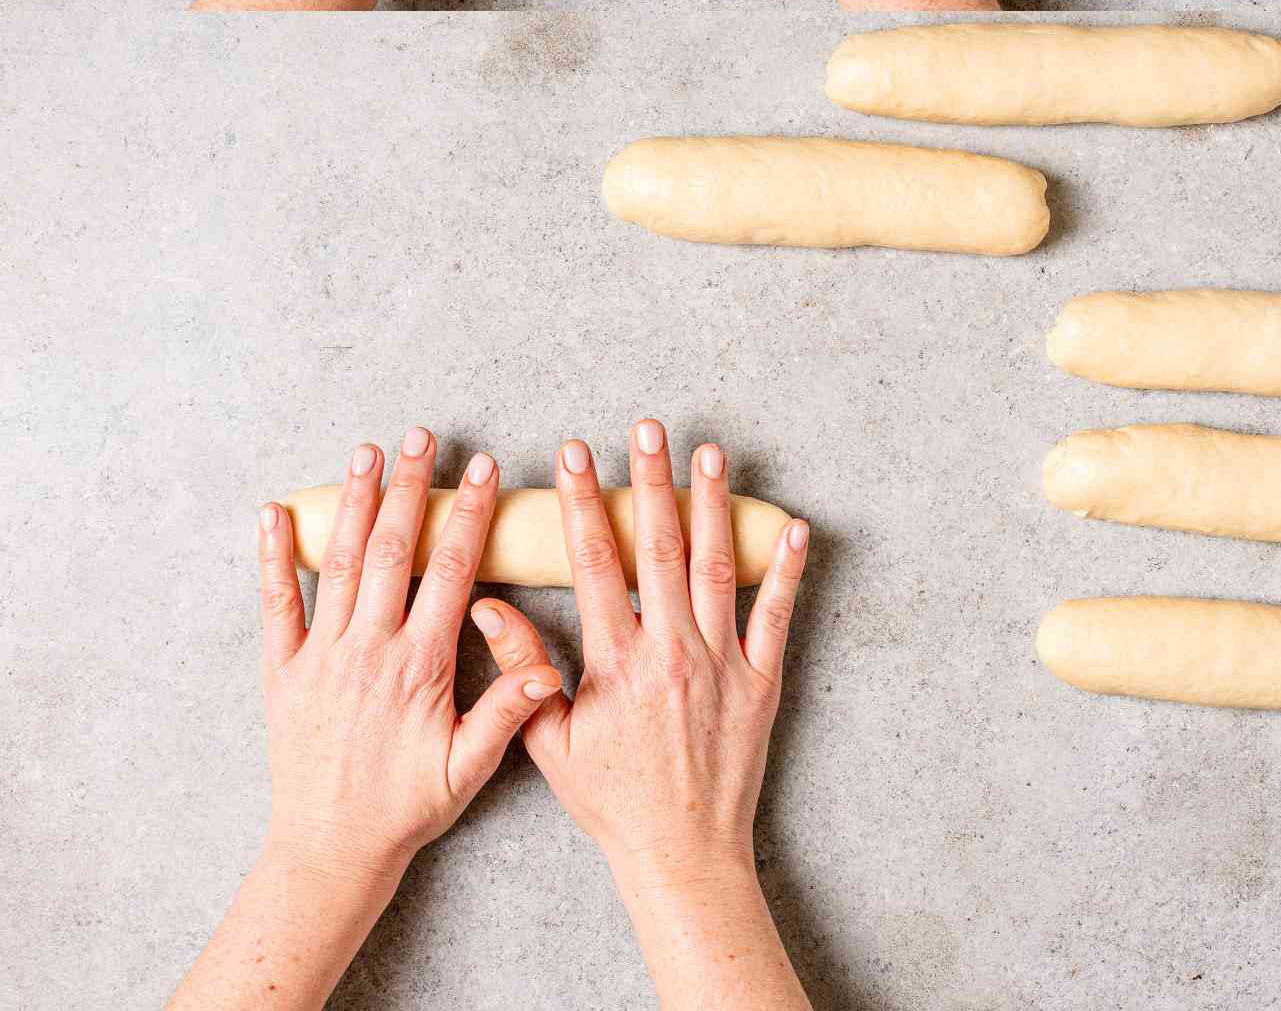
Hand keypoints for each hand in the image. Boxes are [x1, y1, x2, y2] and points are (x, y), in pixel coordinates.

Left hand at [257, 427, 560, 880]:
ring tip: (367, 452)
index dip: (469, 514)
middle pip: (394, 549)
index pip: (452, 571)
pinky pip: (276, 604)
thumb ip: (507, 714)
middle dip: (409, 486)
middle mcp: (369, 650)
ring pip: (341, 563)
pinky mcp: (283, 671)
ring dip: (355, 502)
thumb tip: (546, 669)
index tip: (484, 469)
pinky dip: (274, 556)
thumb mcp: (468, 769)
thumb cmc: (406, 809)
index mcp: (420, 666)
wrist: (330, 850)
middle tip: (421, 436)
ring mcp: (322, 656)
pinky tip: (275, 513)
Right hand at [478, 423, 808, 882]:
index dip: (584, 503)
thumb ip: (520, 670)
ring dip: (713, 505)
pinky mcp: (761, 682)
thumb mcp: (551, 742)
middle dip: (651, 481)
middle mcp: (672, 654)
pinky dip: (786, 570)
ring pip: (717, 567)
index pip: (595, 563)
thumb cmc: (613, 800)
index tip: (577, 454)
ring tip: (710, 453)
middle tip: (648, 428)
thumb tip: (487, 606)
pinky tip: (792, 526)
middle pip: (660, 548)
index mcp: (617, 664)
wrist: (681, 853)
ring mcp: (722, 664)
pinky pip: (777, 616)